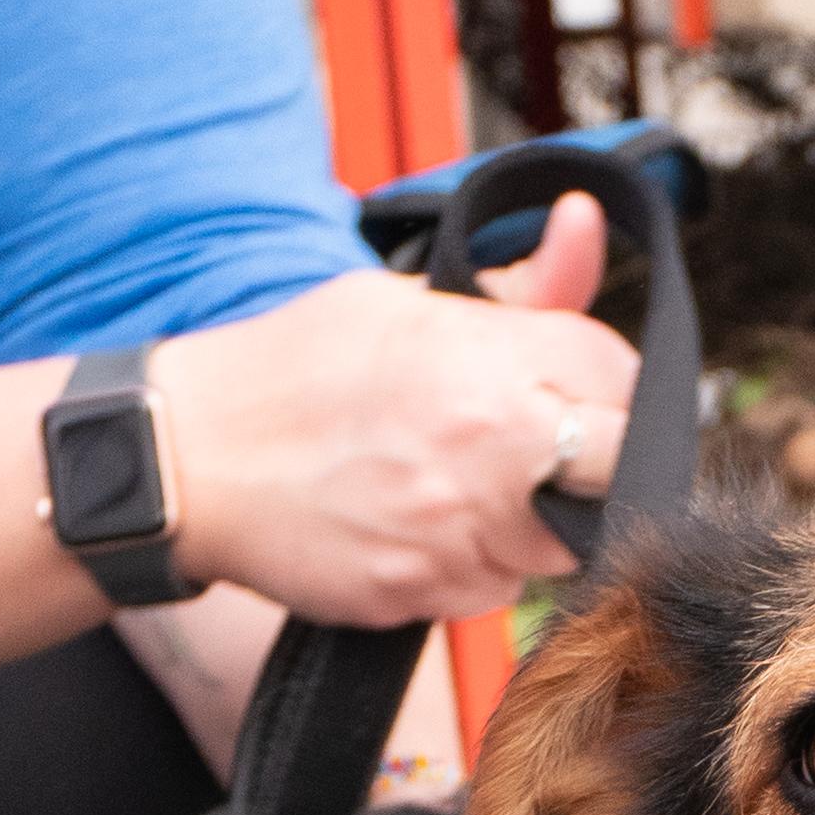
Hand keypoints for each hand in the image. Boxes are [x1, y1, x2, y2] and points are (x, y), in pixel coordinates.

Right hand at [152, 190, 635, 628]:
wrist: (193, 460)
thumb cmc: (297, 370)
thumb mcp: (405, 303)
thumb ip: (517, 288)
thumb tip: (586, 221)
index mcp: (487, 360)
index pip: (622, 376)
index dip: (605, 383)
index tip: (570, 388)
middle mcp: (488, 449)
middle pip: (621, 469)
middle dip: (600, 459)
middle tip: (548, 449)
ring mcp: (459, 531)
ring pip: (565, 543)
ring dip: (539, 519)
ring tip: (465, 482)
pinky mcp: (427, 593)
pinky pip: (496, 588)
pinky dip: (478, 563)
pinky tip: (422, 523)